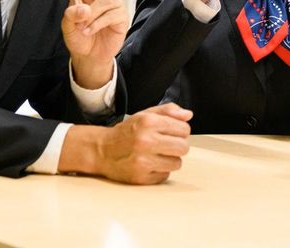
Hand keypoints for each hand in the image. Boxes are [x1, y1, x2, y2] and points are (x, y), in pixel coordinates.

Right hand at [59, 103, 192, 184]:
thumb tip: (188, 115)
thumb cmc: (126, 132)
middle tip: (167, 144)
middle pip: (183, 148)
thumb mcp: (145, 115)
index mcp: (148, 122)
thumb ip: (168, 111)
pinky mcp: (140, 177)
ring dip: (170, 159)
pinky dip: (160, 171)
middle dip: (178, 146)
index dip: (181, 131)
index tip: (172, 133)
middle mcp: (145, 141)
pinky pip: (165, 175)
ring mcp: (142, 161)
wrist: (101, 150)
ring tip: (157, 154)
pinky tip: (149, 164)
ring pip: (177, 163)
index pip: (184, 129)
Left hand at [62, 0, 131, 88]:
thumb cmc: (77, 38)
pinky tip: (93, 31)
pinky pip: (110, 14)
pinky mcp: (121, 15)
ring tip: (86, 29)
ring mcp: (111, 3)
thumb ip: (72, 15)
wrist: (90, 57)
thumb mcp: (68, 27)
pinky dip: (98, 24)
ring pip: (103, 1)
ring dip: (91, 17)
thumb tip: (83, 7)